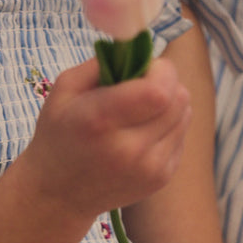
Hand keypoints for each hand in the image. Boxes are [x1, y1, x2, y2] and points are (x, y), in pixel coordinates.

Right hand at [25, 55, 190, 217]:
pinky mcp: (161, 178)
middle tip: (141, 85)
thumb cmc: (58, 134)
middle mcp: (129, 149)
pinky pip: (181, 134)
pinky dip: (168, 124)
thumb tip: (138, 48)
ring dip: (169, 102)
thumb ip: (103, 62)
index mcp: (100, 121)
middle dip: (165, 81)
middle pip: (178, 98)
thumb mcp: (65, 89)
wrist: (58, 194)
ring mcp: (149, 168)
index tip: (144, 67)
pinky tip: (142, 131)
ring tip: (140, 109)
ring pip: (185, 114)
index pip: (158, 90)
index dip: (160, 70)